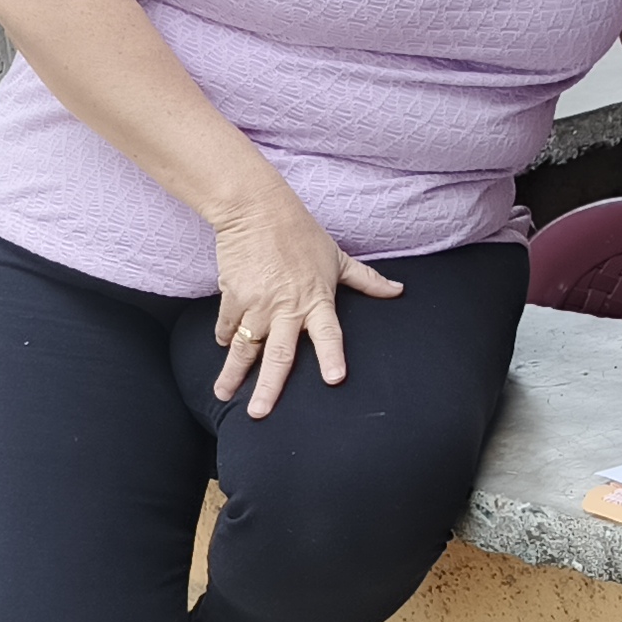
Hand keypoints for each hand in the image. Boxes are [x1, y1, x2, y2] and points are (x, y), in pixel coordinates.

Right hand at [208, 193, 402, 417]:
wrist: (256, 208)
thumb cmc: (301, 232)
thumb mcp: (337, 257)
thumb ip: (366, 280)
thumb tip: (399, 290)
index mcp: (316, 300)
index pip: (329, 334)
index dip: (332, 356)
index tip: (334, 379)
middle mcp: (286, 307)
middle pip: (278, 355)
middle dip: (268, 387)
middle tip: (259, 414)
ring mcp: (257, 304)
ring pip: (244, 347)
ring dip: (232, 373)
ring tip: (224, 394)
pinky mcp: (233, 295)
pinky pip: (228, 325)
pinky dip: (225, 337)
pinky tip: (223, 347)